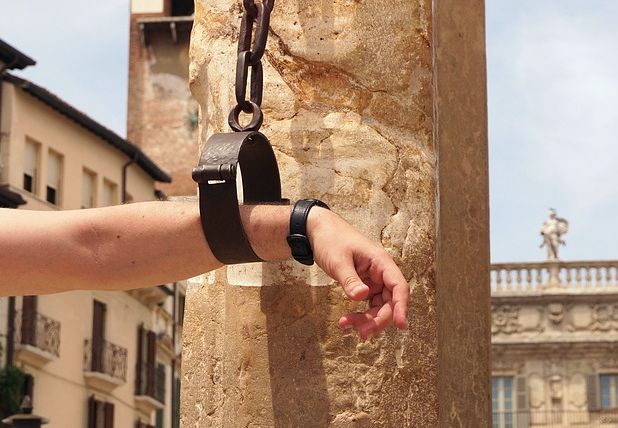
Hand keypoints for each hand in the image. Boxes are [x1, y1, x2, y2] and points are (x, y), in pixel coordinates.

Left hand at [307, 207, 408, 339]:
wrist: (318, 231)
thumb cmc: (331, 240)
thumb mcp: (338, 261)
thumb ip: (350, 280)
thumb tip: (362, 296)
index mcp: (381, 261)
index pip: (399, 286)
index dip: (402, 306)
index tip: (401, 325)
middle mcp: (381, 272)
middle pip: (390, 301)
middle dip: (378, 319)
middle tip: (362, 333)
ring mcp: (374, 280)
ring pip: (380, 306)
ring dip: (367, 320)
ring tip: (346, 325)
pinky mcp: (365, 285)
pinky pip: (369, 305)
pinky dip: (360, 315)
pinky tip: (347, 322)